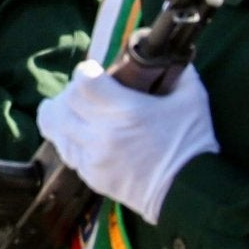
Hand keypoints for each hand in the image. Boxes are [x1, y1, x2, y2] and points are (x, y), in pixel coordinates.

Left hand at [36, 59, 213, 222]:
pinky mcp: (92, 177)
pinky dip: (71, 140)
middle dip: (71, 93)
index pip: (83, 82)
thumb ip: (177, 73)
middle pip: (63, 103)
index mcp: (125, 110)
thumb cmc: (193, 143)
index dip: (84, 72)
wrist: (191, 194)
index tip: (93, 72)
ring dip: (63, 116)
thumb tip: (166, 55)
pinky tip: (84, 136)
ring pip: (55, 128)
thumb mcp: (191, 99)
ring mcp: (94, 158)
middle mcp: (102, 133)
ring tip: (76, 112)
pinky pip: (67, 152)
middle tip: (85, 92)